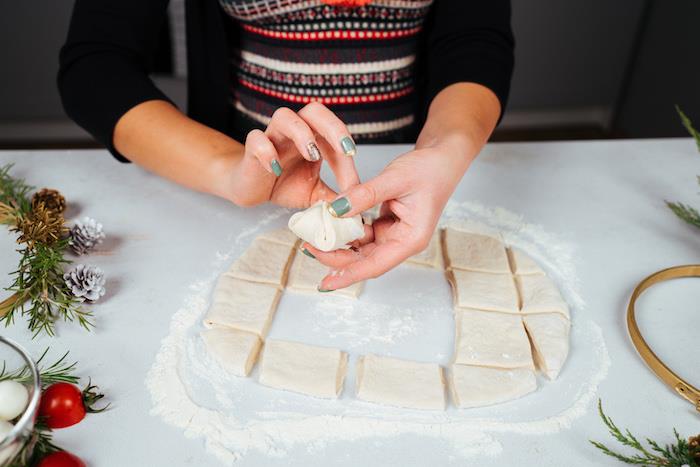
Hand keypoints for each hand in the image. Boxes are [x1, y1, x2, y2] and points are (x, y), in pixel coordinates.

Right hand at [228, 102, 358, 208]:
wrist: (252, 189)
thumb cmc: (285, 184)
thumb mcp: (317, 194)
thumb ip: (336, 198)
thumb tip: (359, 212)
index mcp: (315, 137)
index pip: (336, 136)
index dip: (348, 156)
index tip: (355, 181)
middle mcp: (295, 130)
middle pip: (315, 111)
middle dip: (333, 127)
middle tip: (345, 150)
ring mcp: (272, 136)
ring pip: (284, 116)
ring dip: (301, 133)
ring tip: (312, 155)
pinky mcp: (251, 149)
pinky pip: (256, 139)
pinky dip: (266, 151)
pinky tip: (276, 168)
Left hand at [303, 136, 474, 289]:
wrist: (442, 156)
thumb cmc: (429, 168)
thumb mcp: (394, 179)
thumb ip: (364, 195)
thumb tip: (335, 210)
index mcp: (411, 239)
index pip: (375, 264)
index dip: (349, 274)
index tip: (326, 283)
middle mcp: (402, 241)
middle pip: (365, 259)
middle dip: (337, 257)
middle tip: (309, 247)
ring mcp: (394, 234)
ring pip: (361, 247)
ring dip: (339, 242)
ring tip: (314, 235)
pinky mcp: (386, 224)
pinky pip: (362, 232)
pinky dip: (346, 228)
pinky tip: (330, 222)